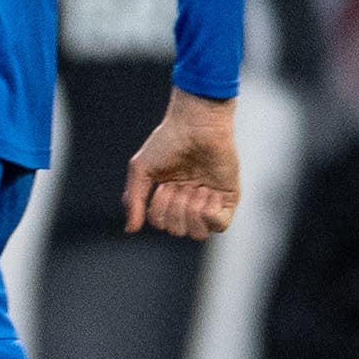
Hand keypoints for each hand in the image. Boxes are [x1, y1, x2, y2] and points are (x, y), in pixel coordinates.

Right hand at [124, 88, 239, 240]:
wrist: (197, 124)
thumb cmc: (168, 141)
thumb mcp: (141, 170)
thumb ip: (134, 201)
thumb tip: (130, 229)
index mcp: (169, 196)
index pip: (162, 223)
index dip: (160, 208)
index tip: (165, 184)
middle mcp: (189, 201)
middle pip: (179, 231)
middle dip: (175, 209)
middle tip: (181, 185)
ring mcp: (210, 201)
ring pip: (199, 234)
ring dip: (192, 212)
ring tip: (196, 189)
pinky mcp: (228, 198)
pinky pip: (220, 226)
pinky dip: (210, 215)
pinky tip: (208, 194)